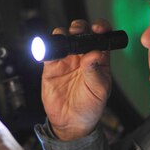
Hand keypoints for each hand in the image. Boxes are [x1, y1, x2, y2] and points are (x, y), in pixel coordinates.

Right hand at [41, 19, 111, 140]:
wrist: (71, 123)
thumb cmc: (90, 106)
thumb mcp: (99, 90)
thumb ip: (95, 71)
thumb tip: (94, 53)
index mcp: (99, 57)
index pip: (101, 36)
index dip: (100, 27)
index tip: (98, 28)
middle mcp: (82, 54)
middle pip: (81, 31)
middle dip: (80, 27)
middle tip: (78, 33)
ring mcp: (66, 59)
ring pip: (64, 37)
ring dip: (64, 34)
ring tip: (65, 42)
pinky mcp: (51, 65)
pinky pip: (48, 51)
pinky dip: (48, 47)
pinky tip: (50, 51)